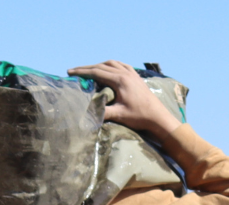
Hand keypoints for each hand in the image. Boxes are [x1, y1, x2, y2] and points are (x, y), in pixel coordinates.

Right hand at [67, 60, 181, 141]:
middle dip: (87, 68)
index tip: (70, 72)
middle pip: (102, 66)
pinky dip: (111, 65)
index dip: (82, 72)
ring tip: (89, 70)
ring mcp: (132, 74)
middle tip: (74, 71)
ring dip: (99, 65)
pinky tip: (108, 69)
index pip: (96, 72)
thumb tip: (85, 114)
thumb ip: (102, 112)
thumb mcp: (119, 115)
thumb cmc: (139, 116)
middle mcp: (126, 73)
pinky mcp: (137, 77)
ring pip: (112, 63)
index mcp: (120, 80)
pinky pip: (121, 65)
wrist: (158, 117)